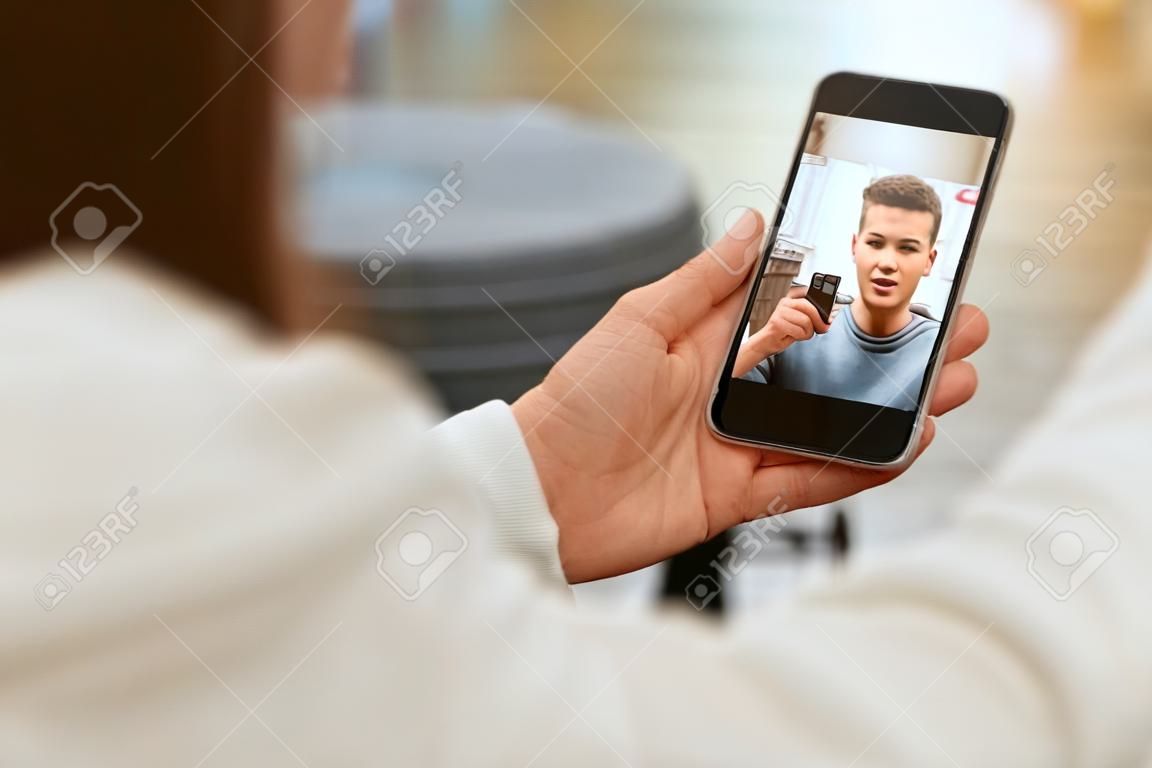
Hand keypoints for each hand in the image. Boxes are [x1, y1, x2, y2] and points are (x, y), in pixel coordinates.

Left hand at [511, 210, 987, 582]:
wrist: (541, 489)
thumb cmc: (577, 400)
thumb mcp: (639, 321)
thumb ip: (704, 280)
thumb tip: (752, 222)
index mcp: (713, 343)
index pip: (800, 312)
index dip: (855, 296)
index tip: (910, 274)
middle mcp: (737, 393)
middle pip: (834, 369)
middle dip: (898, 350)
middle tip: (959, 330)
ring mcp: (744, 445)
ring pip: (837, 425)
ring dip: (897, 406)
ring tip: (954, 383)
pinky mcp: (741, 495)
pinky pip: (813, 481)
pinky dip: (861, 465)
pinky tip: (906, 442)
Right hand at [733, 287, 830, 376]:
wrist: (767, 342)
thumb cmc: (784, 332)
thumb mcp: (800, 320)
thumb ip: (812, 316)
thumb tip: (827, 319)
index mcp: (791, 299)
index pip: (807, 293)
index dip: (819, 300)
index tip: (825, 311)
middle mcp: (785, 303)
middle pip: (809, 307)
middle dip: (819, 320)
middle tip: (822, 328)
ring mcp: (780, 312)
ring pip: (806, 321)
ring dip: (808, 332)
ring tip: (801, 334)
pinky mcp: (777, 323)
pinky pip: (799, 330)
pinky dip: (800, 337)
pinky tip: (794, 336)